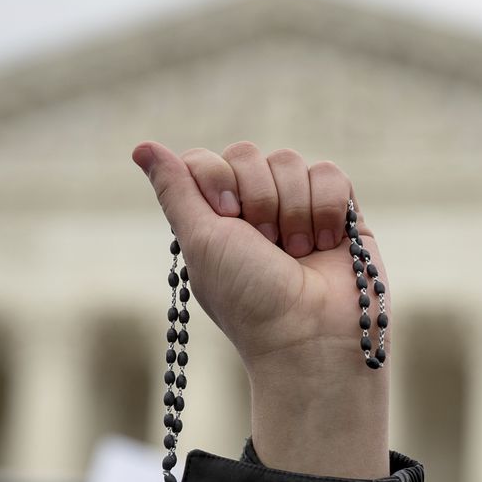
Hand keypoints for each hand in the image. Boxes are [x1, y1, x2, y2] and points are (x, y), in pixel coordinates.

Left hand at [133, 141, 389, 479]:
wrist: (312, 335)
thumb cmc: (249, 298)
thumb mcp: (200, 241)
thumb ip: (175, 190)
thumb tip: (141, 146)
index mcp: (215, 218)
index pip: (207, 159)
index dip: (218, 179)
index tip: (227, 220)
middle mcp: (254, 209)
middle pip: (249, 153)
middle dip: (258, 198)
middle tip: (264, 244)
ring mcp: (298, 208)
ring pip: (291, 161)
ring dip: (292, 211)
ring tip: (296, 254)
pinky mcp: (340, 213)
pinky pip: (331, 174)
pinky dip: (327, 209)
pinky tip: (325, 244)